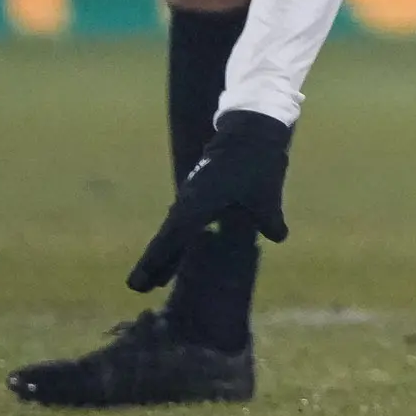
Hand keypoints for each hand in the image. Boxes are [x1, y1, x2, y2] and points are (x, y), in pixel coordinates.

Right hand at [128, 112, 292, 290]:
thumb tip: (278, 236)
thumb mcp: (266, 194)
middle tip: (139, 287)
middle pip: (167, 239)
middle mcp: (189, 202)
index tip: (137, 284)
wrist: (251, 128)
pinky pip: (184, 221)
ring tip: (157, 279)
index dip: (155, 263)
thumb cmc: (257, 162)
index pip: (171, 240)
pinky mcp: (200, 190)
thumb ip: (269, 218)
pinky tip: (182, 251)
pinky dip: (180, 238)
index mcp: (198, 205)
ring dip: (167, 253)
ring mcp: (192, 195)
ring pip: (175, 230)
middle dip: (154, 263)